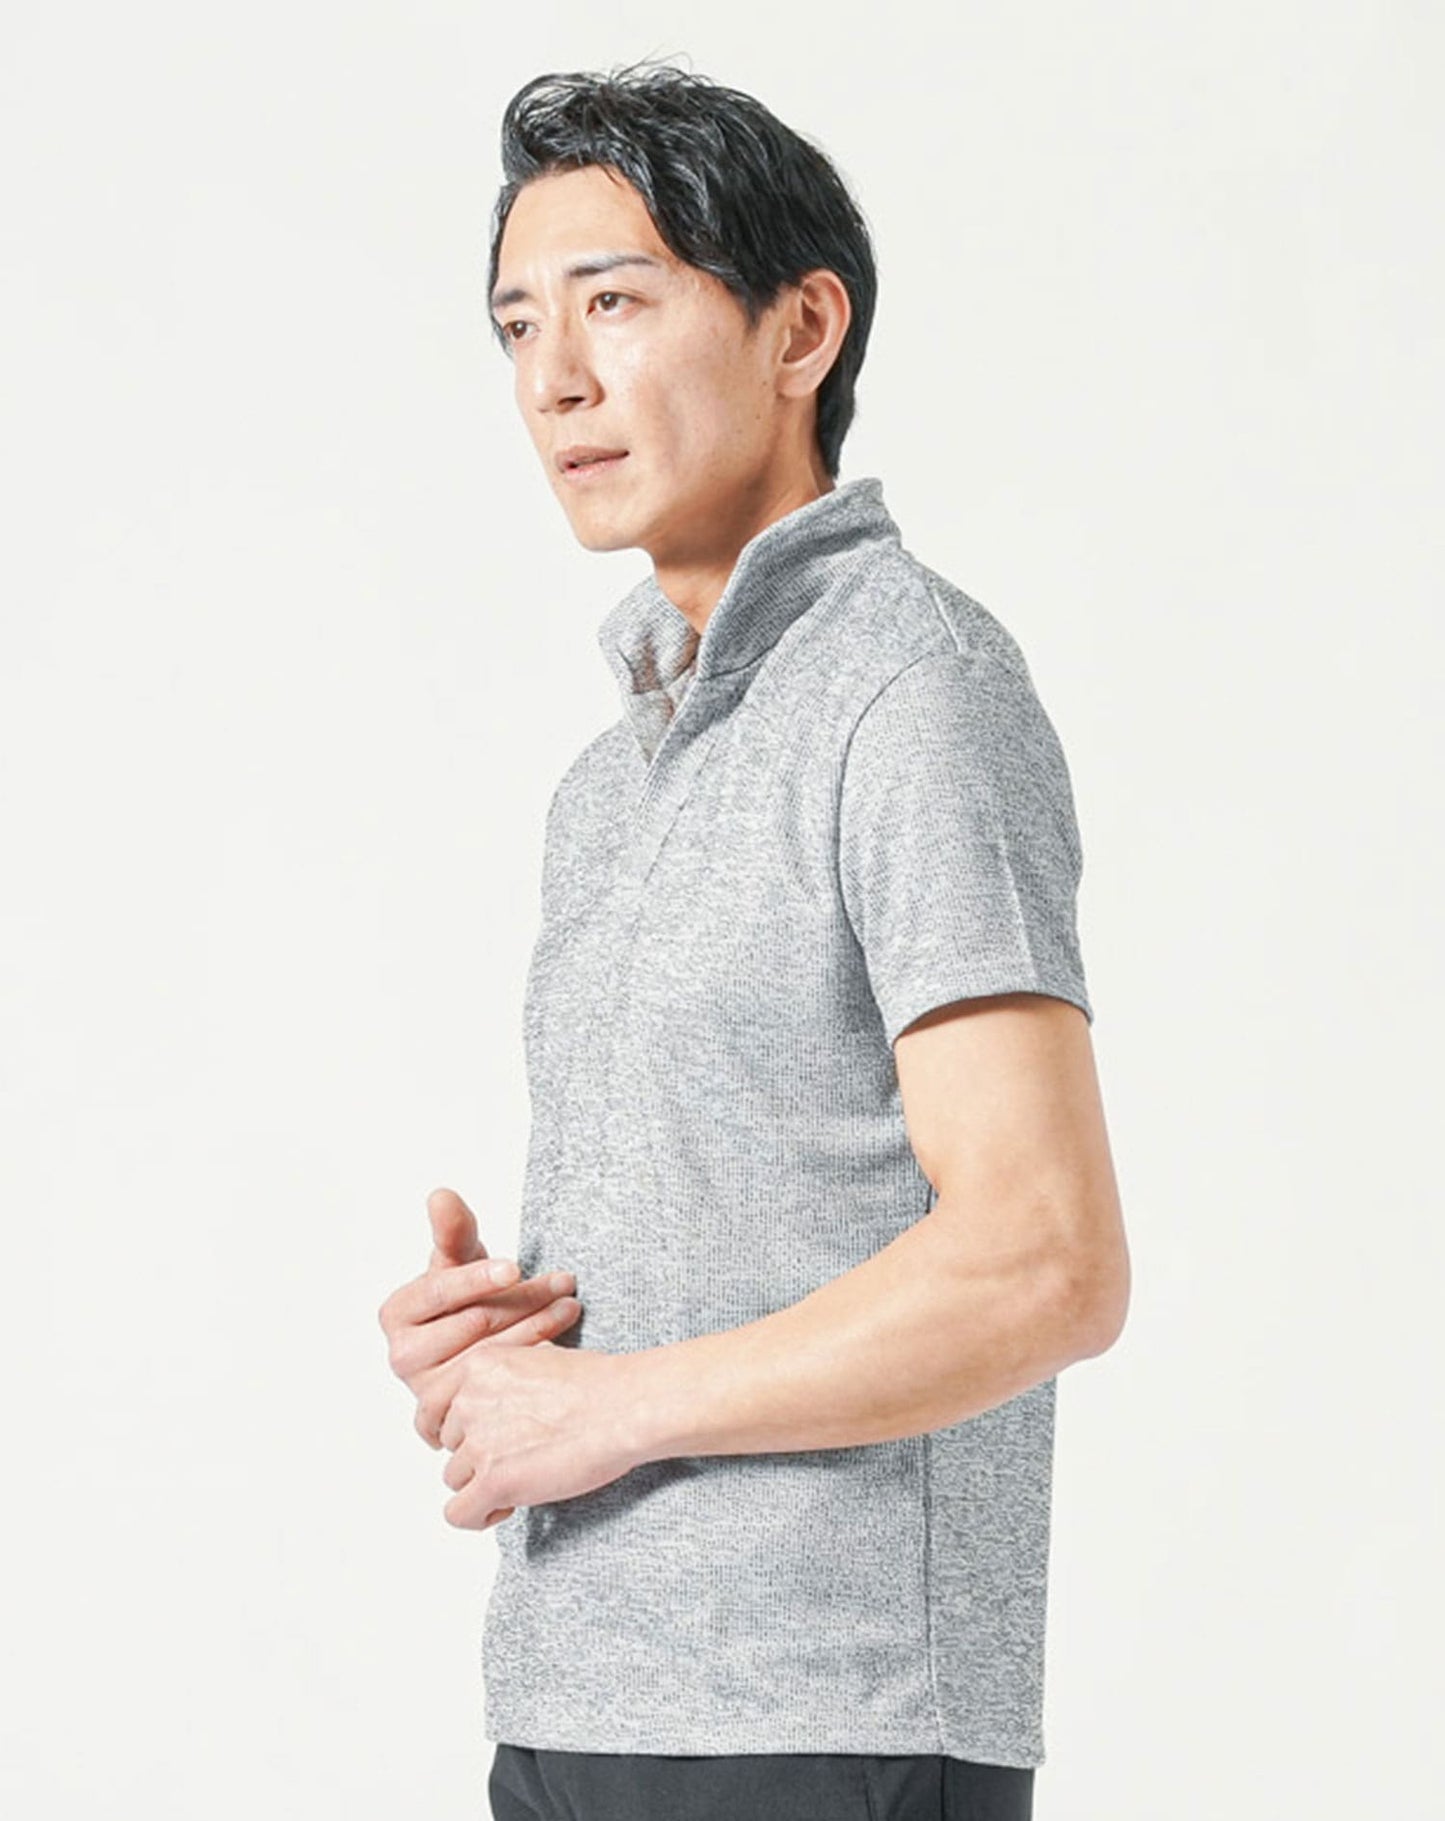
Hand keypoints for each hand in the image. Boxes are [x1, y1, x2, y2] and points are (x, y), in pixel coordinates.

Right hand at [378, 1187, 582, 1450]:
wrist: (478, 1341)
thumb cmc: (467, 1295)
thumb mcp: (461, 1259)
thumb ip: (453, 1230)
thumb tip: (441, 1195)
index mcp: (397, 1313)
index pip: (438, 1292)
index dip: (476, 1278)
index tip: (514, 1267)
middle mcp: (404, 1357)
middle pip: (470, 1325)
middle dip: (521, 1300)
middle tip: (562, 1282)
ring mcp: (429, 1392)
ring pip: (489, 1358)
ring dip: (537, 1328)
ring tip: (569, 1304)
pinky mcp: (457, 1419)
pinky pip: (499, 1391)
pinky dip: (534, 1363)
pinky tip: (561, 1339)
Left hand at [437, 1338, 639, 1530]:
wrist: (624, 1408)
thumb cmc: (598, 1385)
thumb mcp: (539, 1358)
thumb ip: (503, 1379)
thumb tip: (496, 1404)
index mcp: (478, 1365)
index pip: (431, 1406)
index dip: (444, 1429)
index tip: (461, 1442)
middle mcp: (469, 1400)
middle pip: (449, 1444)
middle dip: (477, 1454)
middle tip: (516, 1458)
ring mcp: (479, 1442)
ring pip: (455, 1478)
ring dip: (483, 1483)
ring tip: (522, 1480)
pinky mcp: (493, 1480)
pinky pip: (459, 1514)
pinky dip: (479, 1516)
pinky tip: (505, 1508)